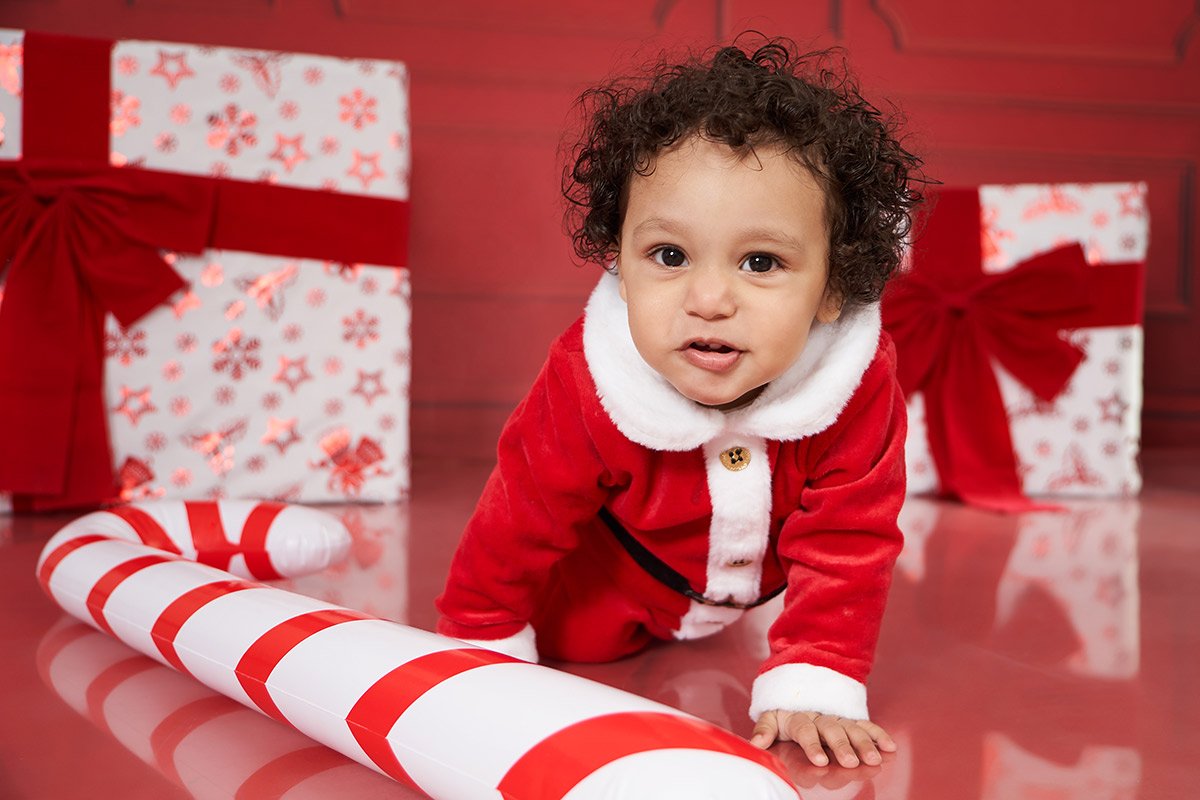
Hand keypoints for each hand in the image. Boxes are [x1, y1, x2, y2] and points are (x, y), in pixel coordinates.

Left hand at [749, 710, 895, 766]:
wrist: (802, 685)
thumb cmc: (786, 712)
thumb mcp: (772, 717)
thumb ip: (764, 730)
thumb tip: (755, 745)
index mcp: (800, 717)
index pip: (805, 730)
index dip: (812, 745)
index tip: (819, 761)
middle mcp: (821, 717)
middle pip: (832, 730)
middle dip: (842, 746)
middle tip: (850, 762)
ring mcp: (838, 718)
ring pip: (852, 729)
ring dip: (864, 743)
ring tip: (874, 759)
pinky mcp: (852, 719)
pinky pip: (867, 725)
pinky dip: (879, 735)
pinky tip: (890, 747)